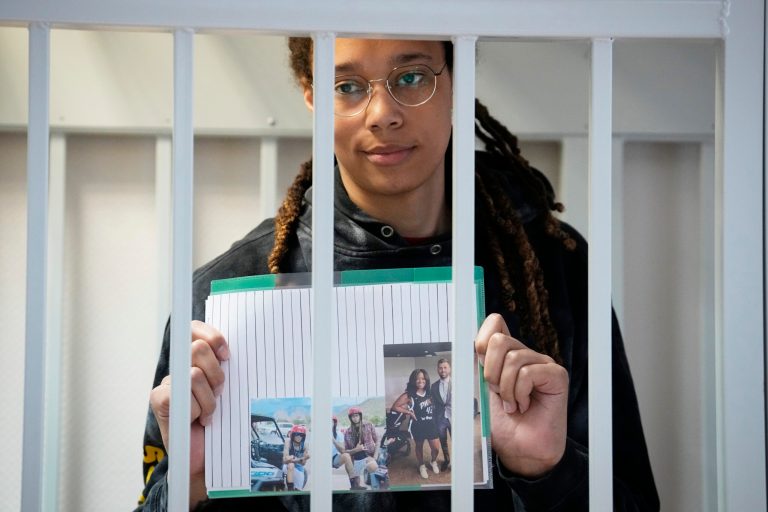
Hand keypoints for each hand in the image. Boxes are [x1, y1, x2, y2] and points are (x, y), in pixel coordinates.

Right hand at [149, 320, 228, 500]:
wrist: (206, 457)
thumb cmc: (221, 422)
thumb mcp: (230, 389)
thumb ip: (227, 368)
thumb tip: (238, 350)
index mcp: (196, 359)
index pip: (195, 329)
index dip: (212, 336)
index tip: (227, 355)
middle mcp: (179, 367)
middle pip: (198, 349)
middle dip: (216, 373)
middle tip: (219, 393)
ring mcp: (167, 383)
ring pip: (194, 375)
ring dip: (209, 398)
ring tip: (209, 412)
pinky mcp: (159, 400)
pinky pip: (181, 395)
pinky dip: (196, 410)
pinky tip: (197, 420)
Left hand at [475, 313, 567, 477]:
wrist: (520, 450)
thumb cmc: (504, 423)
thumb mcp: (482, 389)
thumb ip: (479, 364)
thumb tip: (471, 343)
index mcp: (506, 355)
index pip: (495, 323)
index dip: (482, 340)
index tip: (479, 364)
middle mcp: (526, 355)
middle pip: (499, 340)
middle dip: (491, 372)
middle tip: (497, 393)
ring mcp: (543, 363)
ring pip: (513, 358)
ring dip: (506, 388)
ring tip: (512, 404)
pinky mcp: (556, 376)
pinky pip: (528, 373)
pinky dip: (519, 393)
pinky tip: (524, 405)